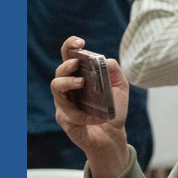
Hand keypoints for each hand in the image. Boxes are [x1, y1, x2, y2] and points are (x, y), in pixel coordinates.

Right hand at [51, 37, 131, 177]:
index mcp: (80, 76)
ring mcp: (64, 103)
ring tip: (81, 83)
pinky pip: (69, 113)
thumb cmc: (113, 110)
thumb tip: (104, 59)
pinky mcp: (65, 119)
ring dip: (68, 83)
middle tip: (77, 63)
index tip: (79, 42)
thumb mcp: (120, 88)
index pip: (69, 57)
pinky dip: (84, 114)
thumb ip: (113, 71)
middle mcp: (69, 88)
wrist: (113, 135)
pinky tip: (97, 117)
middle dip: (66, 65)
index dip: (70, 47)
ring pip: (56, 88)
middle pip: (59, 72)